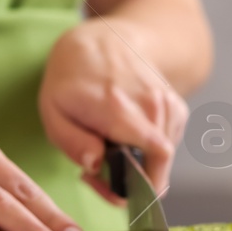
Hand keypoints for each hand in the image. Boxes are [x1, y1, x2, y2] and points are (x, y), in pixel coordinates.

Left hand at [38, 16, 189, 197]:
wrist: (107, 40)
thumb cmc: (72, 78)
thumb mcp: (53, 110)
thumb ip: (72, 143)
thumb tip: (97, 166)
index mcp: (119, 109)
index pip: (153, 161)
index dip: (135, 188)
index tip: (110, 190)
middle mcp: (152, 107)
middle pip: (159, 167)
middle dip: (132, 182)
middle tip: (102, 171)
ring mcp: (169, 106)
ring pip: (163, 160)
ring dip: (139, 165)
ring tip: (109, 147)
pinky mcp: (178, 108)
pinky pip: (167, 146)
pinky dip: (148, 150)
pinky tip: (126, 135)